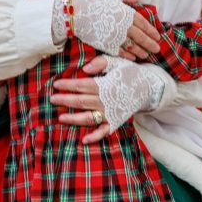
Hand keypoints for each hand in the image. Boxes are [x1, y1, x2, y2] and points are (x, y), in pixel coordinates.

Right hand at [51, 0, 160, 58]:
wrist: (74, 12)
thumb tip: (136, 0)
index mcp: (126, 13)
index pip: (144, 24)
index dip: (152, 31)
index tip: (158, 36)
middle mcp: (123, 26)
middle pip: (141, 37)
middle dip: (150, 44)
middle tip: (157, 49)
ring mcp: (115, 37)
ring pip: (132, 46)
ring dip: (141, 51)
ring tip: (147, 54)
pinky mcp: (106, 45)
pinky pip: (120, 52)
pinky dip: (128, 55)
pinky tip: (133, 58)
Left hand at [51, 55, 166, 141]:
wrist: (149, 87)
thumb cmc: (130, 72)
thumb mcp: (117, 62)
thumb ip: (100, 62)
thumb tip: (84, 69)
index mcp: (105, 84)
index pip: (81, 85)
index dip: (67, 85)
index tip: (55, 85)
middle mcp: (106, 101)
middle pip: (81, 101)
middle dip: (65, 100)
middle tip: (51, 99)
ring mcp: (111, 113)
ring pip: (88, 118)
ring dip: (73, 119)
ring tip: (60, 118)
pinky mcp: (116, 122)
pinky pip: (104, 131)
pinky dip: (95, 137)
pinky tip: (84, 140)